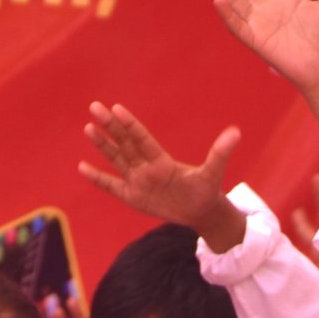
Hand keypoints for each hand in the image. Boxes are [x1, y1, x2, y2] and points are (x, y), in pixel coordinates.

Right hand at [80, 103, 244, 250]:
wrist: (200, 210)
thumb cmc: (206, 189)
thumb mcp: (214, 172)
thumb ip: (220, 153)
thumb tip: (236, 132)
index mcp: (161, 159)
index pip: (142, 138)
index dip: (130, 125)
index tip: (117, 109)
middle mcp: (146, 166)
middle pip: (125, 143)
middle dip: (110, 127)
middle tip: (94, 107)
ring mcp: (138, 180)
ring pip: (117, 159)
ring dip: (102, 145)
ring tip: (88, 128)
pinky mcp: (133, 197)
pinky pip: (112, 186)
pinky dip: (98, 178)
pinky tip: (82, 167)